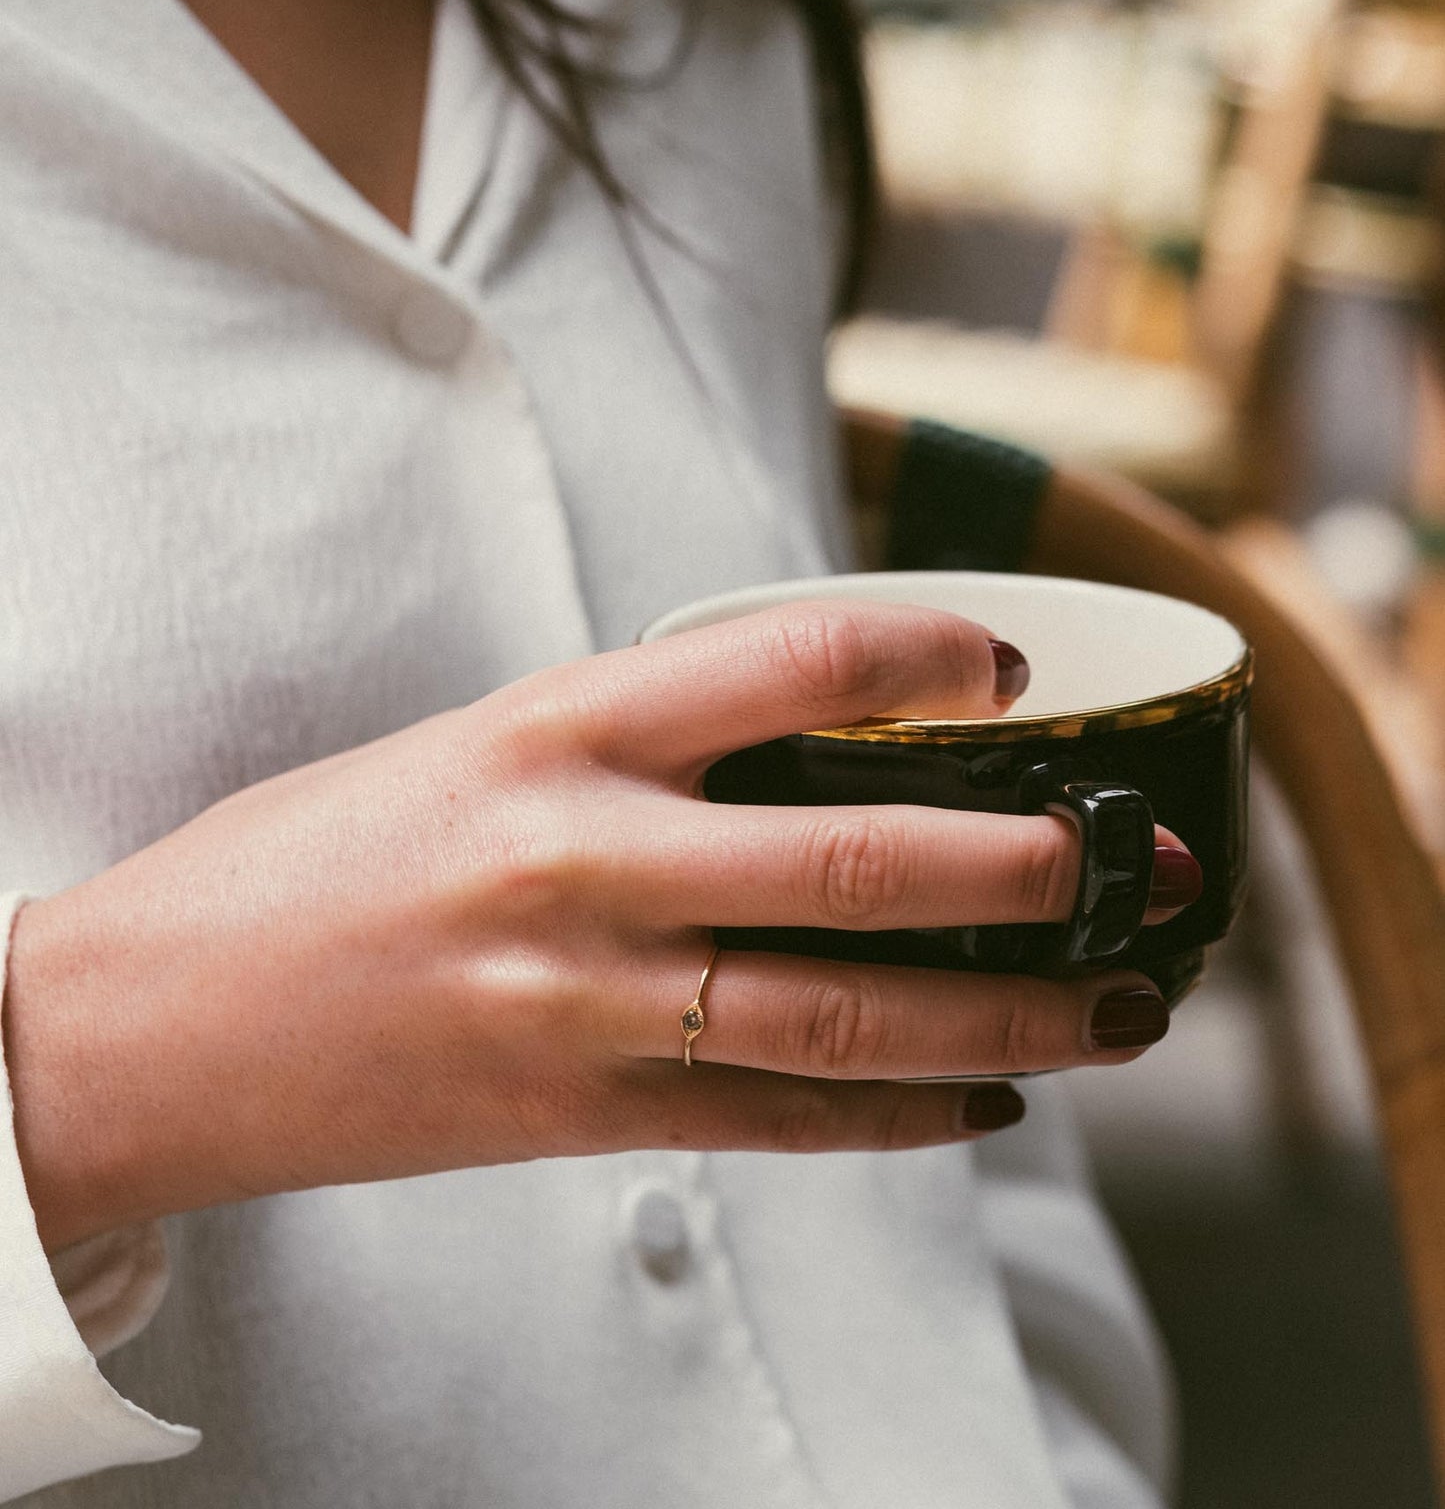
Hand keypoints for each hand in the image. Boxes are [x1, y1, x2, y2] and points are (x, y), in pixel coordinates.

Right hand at [5, 602, 1190, 1251]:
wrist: (157, 1020)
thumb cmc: (314, 858)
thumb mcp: (477, 742)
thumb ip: (638, 740)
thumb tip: (814, 737)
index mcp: (551, 731)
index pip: (784, 659)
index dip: (925, 653)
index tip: (1012, 665)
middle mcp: (583, 858)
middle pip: (860, 857)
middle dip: (1028, 861)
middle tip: (1130, 860)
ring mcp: (588, 1003)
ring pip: (850, 1011)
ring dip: (1012, 1012)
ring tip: (1117, 1002)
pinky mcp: (579, 1117)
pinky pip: (780, 1123)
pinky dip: (900, 1117)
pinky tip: (983, 1099)